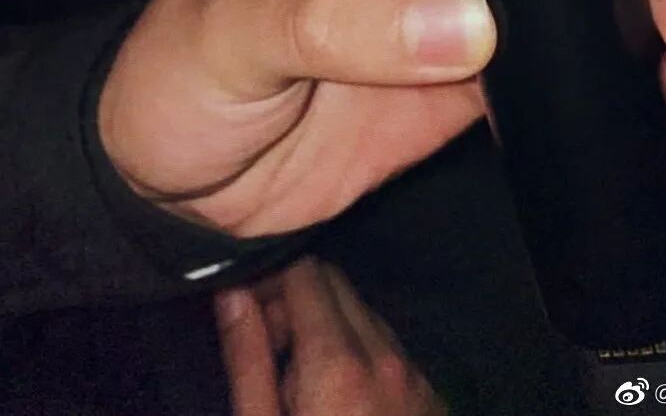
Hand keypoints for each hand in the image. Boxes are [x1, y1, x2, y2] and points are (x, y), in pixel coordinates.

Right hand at [215, 258, 445, 415]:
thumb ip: (248, 359)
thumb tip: (233, 291)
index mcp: (337, 363)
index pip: (305, 272)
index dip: (270, 276)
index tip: (247, 300)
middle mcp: (385, 355)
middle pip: (337, 284)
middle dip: (298, 297)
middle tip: (269, 342)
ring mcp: (415, 374)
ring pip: (365, 313)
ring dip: (330, 324)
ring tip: (300, 377)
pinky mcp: (431, 394)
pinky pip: (391, 346)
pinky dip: (361, 350)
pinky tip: (340, 393)